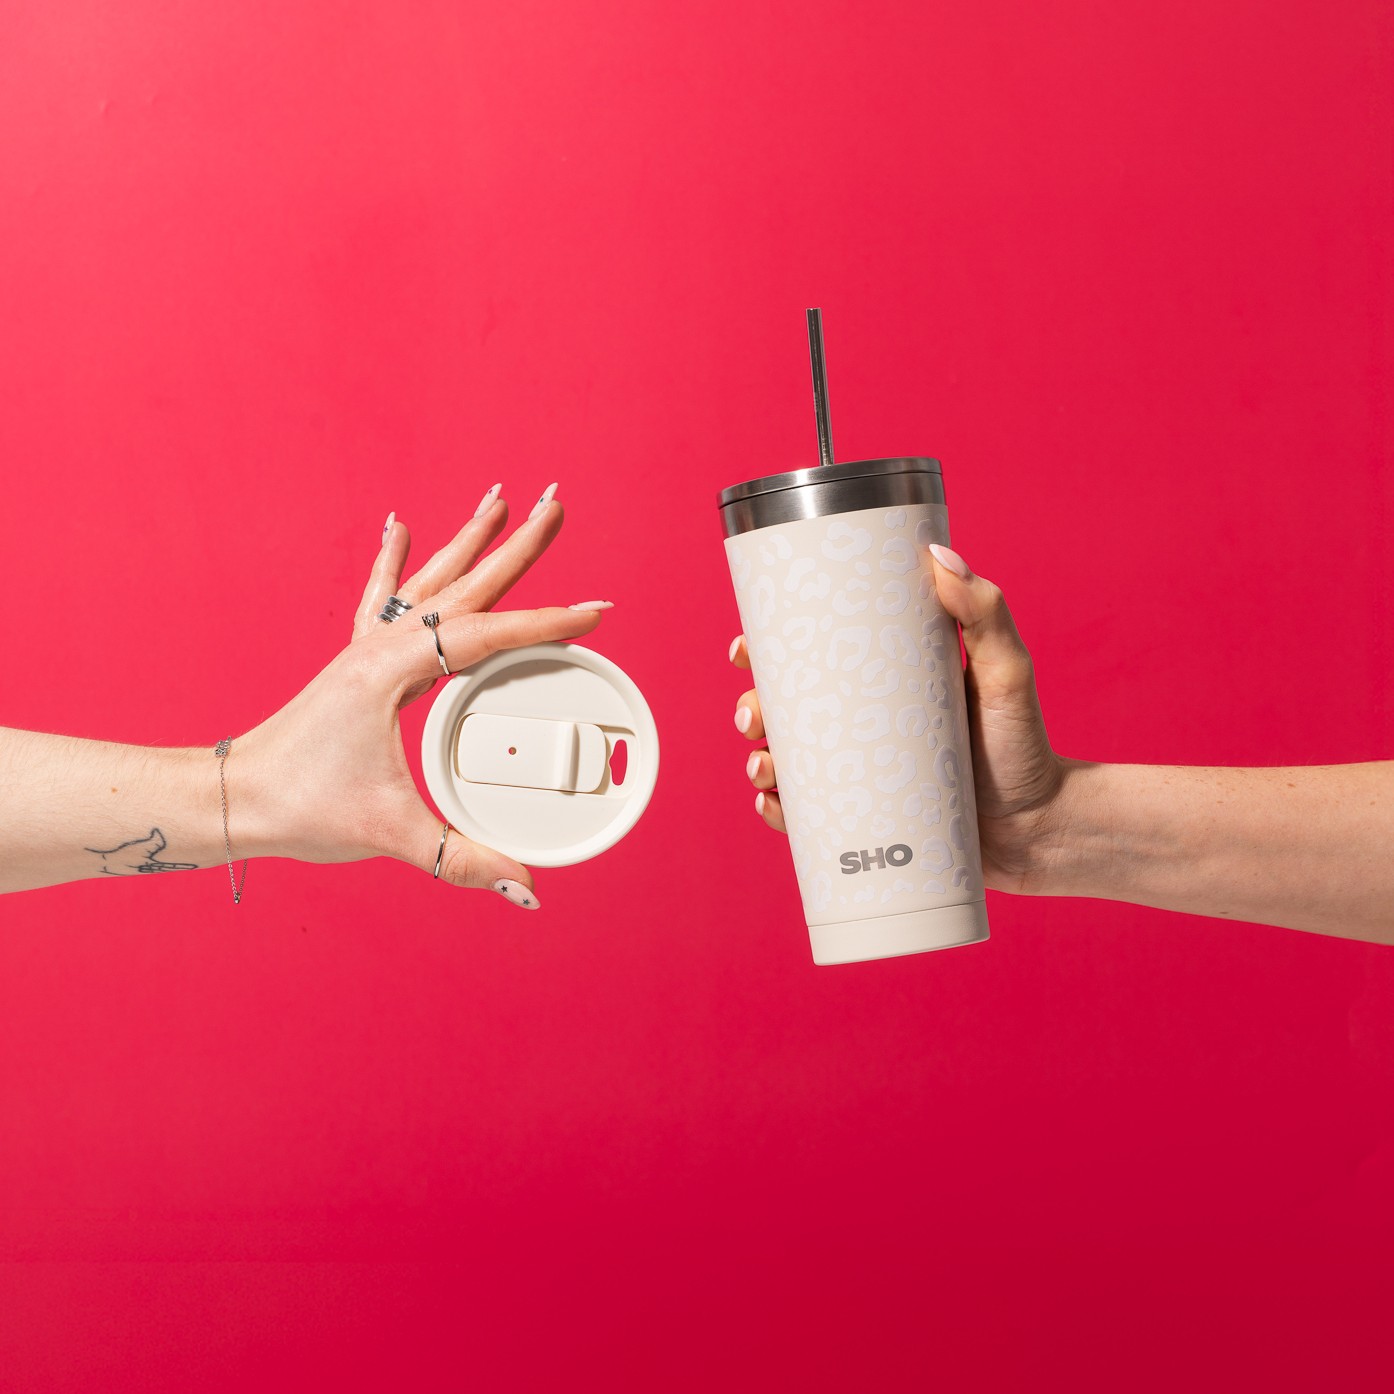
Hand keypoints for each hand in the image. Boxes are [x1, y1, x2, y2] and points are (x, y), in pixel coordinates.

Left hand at [235, 485, 607, 907]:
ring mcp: (369, 651)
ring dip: (471, 540)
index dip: (545, 625)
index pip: (486, 635)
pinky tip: (399, 527)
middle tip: (557, 504)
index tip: (593, 613)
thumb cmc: (301, 805)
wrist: (236, 798)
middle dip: (517, 546)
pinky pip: (385, 596)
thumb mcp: (394, 834)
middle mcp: (381, 649)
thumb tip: (526, 887)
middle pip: (466, 585)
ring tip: (500, 499)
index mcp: (392, 673)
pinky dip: (397, 561)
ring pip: (433, 580)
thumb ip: (465, 860)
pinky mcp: (359, 664)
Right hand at [730, 543, 1063, 892]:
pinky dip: (778, 812)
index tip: (745, 647)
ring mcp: (861, 778)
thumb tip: (939, 554)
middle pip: (787, 712)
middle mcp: (865, 729)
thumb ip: (984, 613)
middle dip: (752, 709)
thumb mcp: (1007, 673)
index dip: (767, 650)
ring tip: (763, 765)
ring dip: (758, 760)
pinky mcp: (864, 824)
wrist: (1043, 833)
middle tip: (753, 715)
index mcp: (884, 684)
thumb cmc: (1026, 748)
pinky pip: (806, 820)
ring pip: (788, 764)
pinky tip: (771, 804)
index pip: (814, 658)